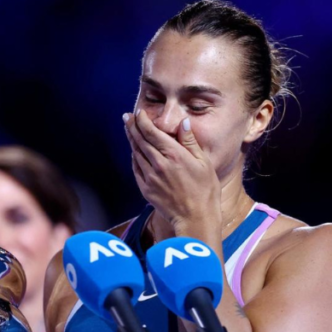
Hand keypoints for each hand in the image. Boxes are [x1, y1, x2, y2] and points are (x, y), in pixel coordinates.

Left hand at [124, 110, 219, 231]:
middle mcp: (158, 164)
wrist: (195, 218)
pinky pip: (136, 169)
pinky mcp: (146, 189)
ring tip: (129, 130)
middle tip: (126, 117)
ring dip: (131, 140)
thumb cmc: (205, 190)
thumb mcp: (204, 163)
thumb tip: (183, 122)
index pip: (152, 132)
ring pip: (136, 153)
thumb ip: (190, 142)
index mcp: (174, 155)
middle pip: (140, 141)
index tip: (139, 113)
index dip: (143, 121)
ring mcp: (150, 177)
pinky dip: (134, 158)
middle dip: (132, 127)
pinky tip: (134, 152)